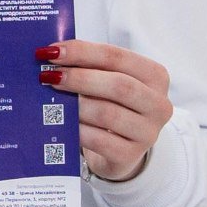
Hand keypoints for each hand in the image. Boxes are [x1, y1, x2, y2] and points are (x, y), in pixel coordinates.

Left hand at [37, 40, 173, 182]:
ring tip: (52, 101)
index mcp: (154, 76)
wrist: (119, 148)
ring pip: (108, 114)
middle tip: (48, 76)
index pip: (117, 57)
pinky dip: (76, 130)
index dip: (82, 52)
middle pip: (118, 85)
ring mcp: (147, 132)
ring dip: (75, 105)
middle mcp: (158, 104)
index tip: (52, 51)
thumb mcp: (106, 81)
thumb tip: (50, 53)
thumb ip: (87, 66)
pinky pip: (99, 140)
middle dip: (79, 78)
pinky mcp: (130, 155)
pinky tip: (60, 124)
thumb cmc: (109, 104)